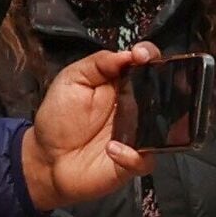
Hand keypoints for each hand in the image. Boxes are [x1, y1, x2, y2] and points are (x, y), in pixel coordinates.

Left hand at [23, 42, 160, 210]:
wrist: (47, 159)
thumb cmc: (59, 119)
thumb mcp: (72, 80)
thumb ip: (98, 64)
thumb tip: (128, 54)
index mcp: (122, 85)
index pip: (145, 65)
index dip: (150, 55)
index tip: (142, 55)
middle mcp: (137, 109)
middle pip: (165, 93)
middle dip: (168, 84)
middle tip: (156, 79)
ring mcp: (139, 136)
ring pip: (164, 128)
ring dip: (157, 122)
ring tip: (139, 117)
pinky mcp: (133, 162)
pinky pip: (144, 159)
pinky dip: (131, 156)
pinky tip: (112, 148)